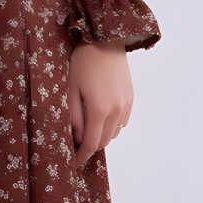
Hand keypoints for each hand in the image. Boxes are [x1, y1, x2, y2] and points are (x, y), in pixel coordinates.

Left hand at [68, 39, 132, 168]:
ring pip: (114, 133)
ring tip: (87, 127)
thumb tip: (78, 138)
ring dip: (101, 135)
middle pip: (104, 142)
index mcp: (99, 109)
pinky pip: (122, 122)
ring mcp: (126, 105)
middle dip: (90, 147)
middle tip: (75, 144)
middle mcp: (117, 110)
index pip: (91, 144)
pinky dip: (111, 125)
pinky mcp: (131, 99)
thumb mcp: (71, 89)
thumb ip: (74, 117)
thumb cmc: (83, 62)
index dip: (81, 157)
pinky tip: (100, 115)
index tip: (72, 163)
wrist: (105, 40)